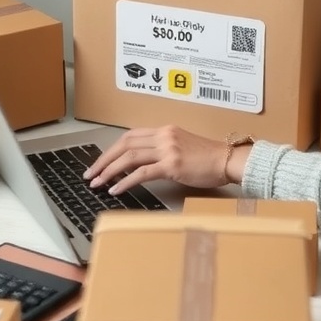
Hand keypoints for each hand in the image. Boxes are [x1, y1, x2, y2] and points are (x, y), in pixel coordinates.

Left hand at [83, 125, 247, 195]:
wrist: (228, 160)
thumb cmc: (209, 158)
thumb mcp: (182, 147)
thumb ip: (163, 149)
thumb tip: (142, 163)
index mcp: (165, 130)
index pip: (130, 136)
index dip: (111, 149)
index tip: (100, 162)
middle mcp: (164, 136)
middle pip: (124, 144)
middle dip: (104, 160)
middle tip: (91, 173)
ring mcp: (168, 149)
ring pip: (129, 157)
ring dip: (109, 171)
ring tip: (98, 183)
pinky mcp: (172, 165)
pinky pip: (142, 172)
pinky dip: (125, 181)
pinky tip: (116, 189)